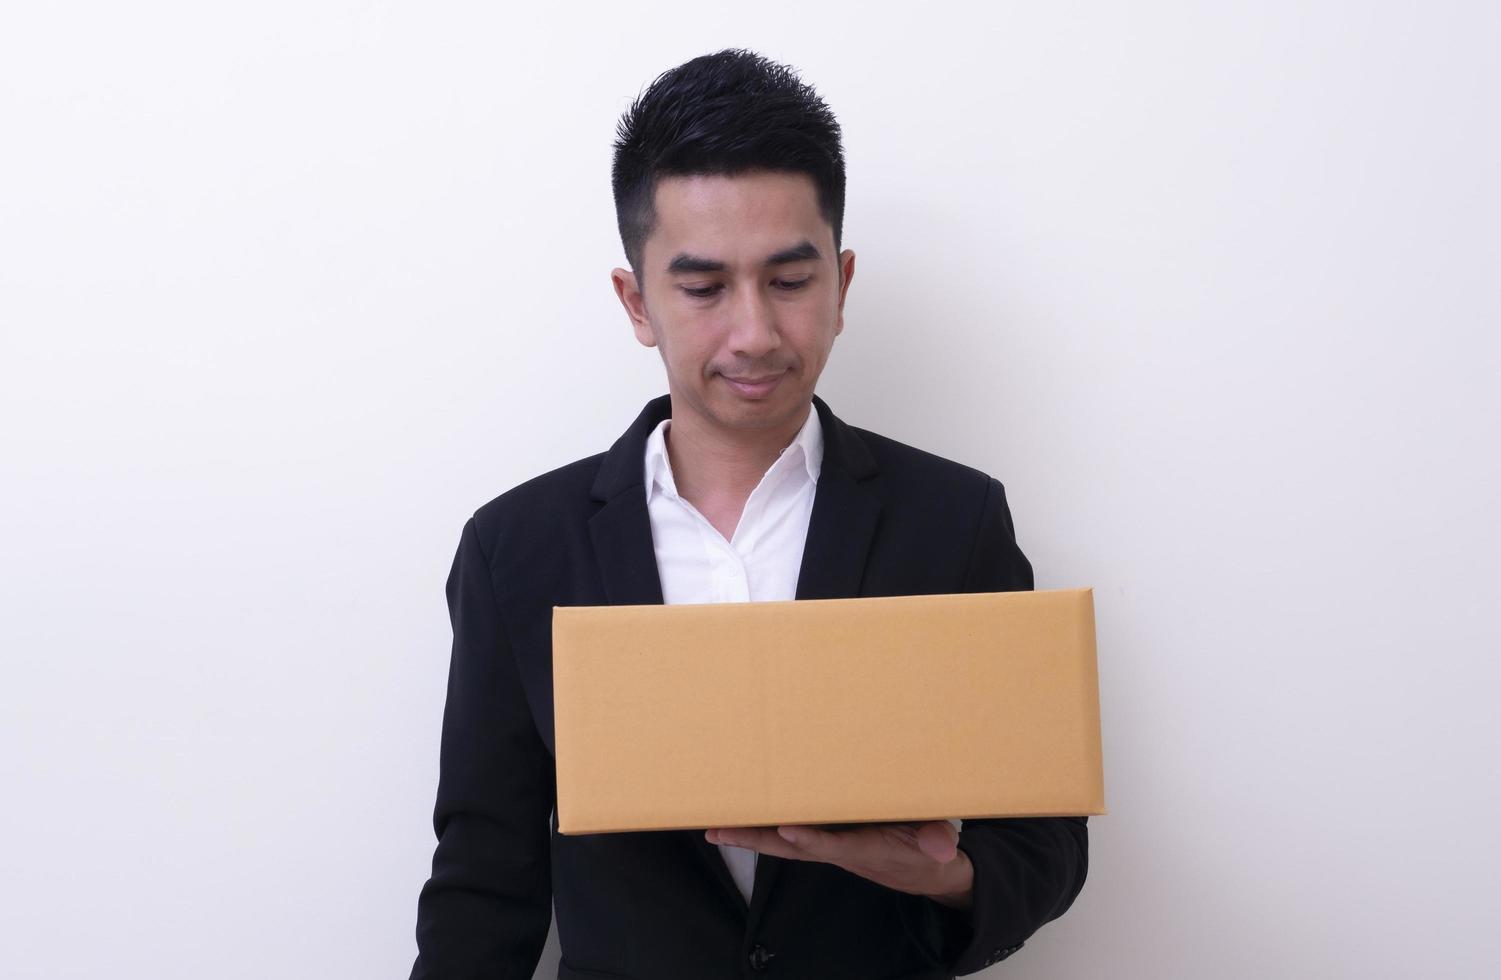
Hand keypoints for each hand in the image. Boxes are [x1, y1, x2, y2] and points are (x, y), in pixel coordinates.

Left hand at [705, 820, 973, 909]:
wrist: (925, 870)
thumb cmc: (927, 848)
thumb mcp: (939, 843)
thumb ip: (938, 841)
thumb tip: (943, 848)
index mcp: (867, 850)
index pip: (834, 845)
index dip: (812, 840)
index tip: (788, 829)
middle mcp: (840, 850)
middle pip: (792, 847)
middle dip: (757, 840)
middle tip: (719, 830)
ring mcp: (830, 845)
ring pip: (784, 842)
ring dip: (750, 835)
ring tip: (714, 827)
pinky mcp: (828, 838)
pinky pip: (790, 834)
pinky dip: (765, 828)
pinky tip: (740, 820)